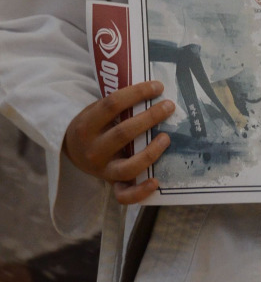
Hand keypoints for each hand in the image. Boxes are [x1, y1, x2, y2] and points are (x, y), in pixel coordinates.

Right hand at [63, 81, 174, 204]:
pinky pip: (124, 194)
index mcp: (87, 125)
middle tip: (169, 106)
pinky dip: (140, 191)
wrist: (71, 149)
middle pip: (124, 133)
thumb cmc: (93, 124)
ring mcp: (102, 170)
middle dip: (150, 117)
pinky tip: (156, 181)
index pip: (113, 104)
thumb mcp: (96, 110)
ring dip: (151, 152)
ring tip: (166, 137)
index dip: (137, 93)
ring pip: (128, 167)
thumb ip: (118, 105)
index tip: (157, 87)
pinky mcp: (110, 183)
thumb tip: (155, 91)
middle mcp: (93, 149)